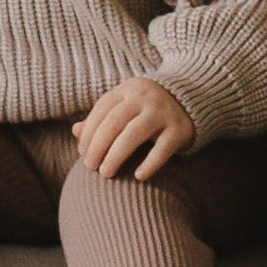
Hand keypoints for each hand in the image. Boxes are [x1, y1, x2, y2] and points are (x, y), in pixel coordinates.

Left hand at [73, 76, 195, 177]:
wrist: (192, 98)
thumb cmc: (148, 108)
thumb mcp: (125, 105)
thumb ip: (101, 118)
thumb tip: (75, 131)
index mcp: (128, 89)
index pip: (101, 110)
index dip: (89, 133)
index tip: (82, 153)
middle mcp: (145, 98)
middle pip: (114, 122)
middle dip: (98, 146)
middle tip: (91, 167)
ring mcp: (163, 112)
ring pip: (134, 134)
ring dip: (116, 155)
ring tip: (106, 173)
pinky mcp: (180, 128)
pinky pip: (163, 148)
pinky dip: (150, 163)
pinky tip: (138, 177)